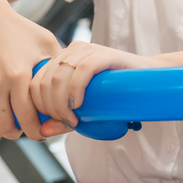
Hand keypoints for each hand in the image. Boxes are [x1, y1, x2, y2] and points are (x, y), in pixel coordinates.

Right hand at [0, 0, 61, 139]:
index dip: (36, 132)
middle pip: (6, 127)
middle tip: (23, 131)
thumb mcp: (45, 42)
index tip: (41, 133)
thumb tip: (77, 87)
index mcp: (19, 75)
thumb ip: (60, 65)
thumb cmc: (19, 30)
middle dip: (17, 134)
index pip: (28, 119)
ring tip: (6, 128)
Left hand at [28, 42, 145, 132]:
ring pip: (60, 77)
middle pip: (46, 81)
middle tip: (65, 122)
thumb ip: (62, 119)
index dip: (38, 105)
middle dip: (50, 107)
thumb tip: (43, 132)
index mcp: (62, 59)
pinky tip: (78, 104)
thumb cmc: (114, 95)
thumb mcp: (84, 108)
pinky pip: (83, 70)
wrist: (146, 80)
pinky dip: (75, 90)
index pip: (36, 81)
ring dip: (61, 103)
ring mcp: (88, 50)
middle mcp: (71, 51)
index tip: (52, 121)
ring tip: (73, 118)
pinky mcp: (105, 54)